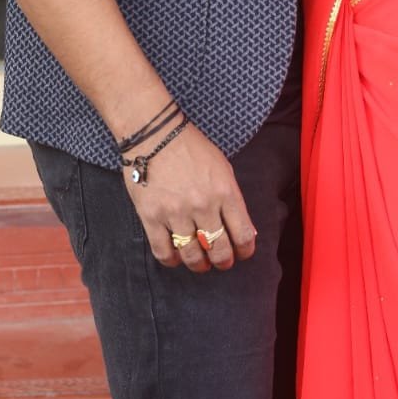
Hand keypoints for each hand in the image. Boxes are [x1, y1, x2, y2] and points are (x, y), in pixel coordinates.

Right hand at [123, 121, 256, 273]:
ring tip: (200, 263)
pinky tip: (176, 257)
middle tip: (222, 261)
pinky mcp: (152, 217)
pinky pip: (163, 251)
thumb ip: (233, 199)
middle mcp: (203, 205)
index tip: (242, 253)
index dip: (245, 250)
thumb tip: (245, 231)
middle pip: (218, 250)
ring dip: (199, 264)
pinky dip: (172, 260)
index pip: (242, 234)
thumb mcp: (222, 168)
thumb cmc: (192, 148)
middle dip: (223, 261)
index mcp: (224, 191)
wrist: (155, 134)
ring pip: (192, 255)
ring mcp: (176, 212)